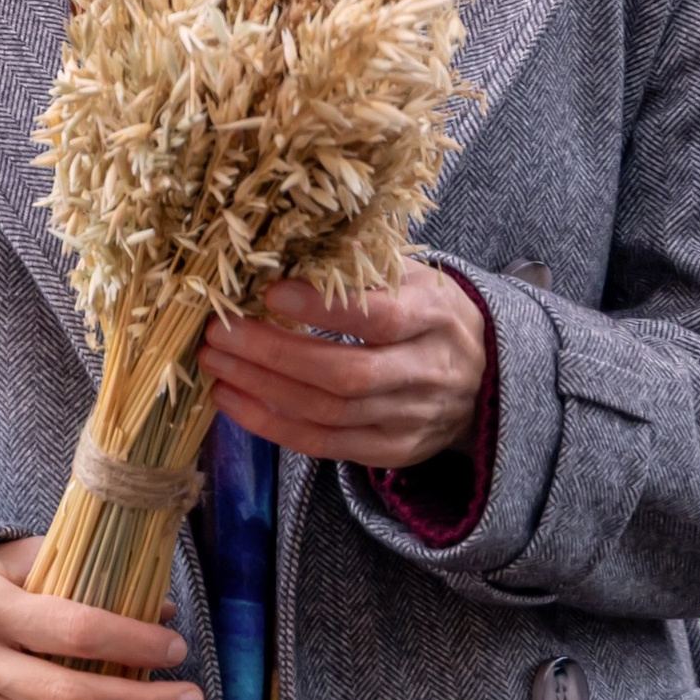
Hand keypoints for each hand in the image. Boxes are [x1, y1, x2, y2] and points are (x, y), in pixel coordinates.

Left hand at [199, 259, 484, 469]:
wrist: (485, 376)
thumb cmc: (424, 311)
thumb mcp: (407, 276)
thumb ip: (356, 267)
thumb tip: (280, 250)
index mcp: (435, 317)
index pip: (380, 317)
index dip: (324, 309)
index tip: (271, 293)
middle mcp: (428, 373)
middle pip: (346, 374)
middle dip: (274, 354)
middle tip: (219, 332)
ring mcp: (411, 418)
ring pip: (328, 413)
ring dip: (261, 389)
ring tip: (214, 363)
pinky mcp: (393, 449)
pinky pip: (325, 445)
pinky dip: (271, 425)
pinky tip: (232, 399)